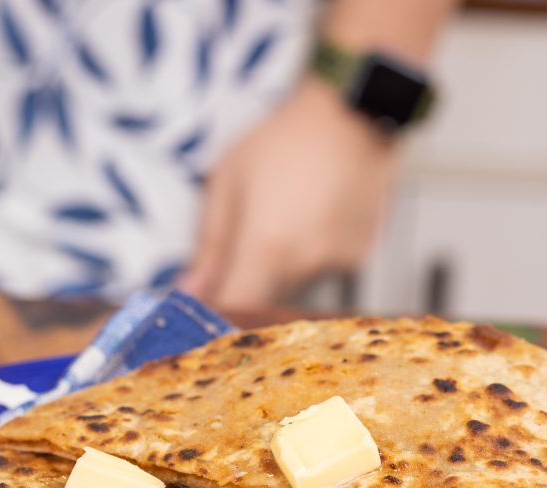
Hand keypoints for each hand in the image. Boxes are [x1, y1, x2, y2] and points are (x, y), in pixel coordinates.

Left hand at [184, 78, 396, 308]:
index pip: (234, 308)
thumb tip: (190, 291)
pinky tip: (314, 215)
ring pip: (293, 284)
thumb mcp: (228, 183)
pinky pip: (321, 268)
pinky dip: (311, 252)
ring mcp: (334, 261)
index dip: (216, 314)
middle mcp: (304, 262)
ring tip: (285, 213)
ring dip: (280, 264)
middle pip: (264, 299)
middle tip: (247, 236)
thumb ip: (208, 247)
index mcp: (265, 246)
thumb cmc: (283, 141)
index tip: (204, 306)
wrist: (353, 115)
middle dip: (247, 281)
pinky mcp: (356, 256)